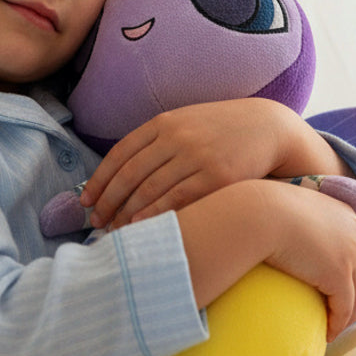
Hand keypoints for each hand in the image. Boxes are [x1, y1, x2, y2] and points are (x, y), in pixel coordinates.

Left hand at [82, 99, 347, 228]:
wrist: (270, 127)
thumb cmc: (221, 131)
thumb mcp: (186, 124)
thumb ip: (157, 142)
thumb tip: (121, 173)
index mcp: (164, 123)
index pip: (119, 154)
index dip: (99, 181)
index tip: (86, 202)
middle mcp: (177, 137)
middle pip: (130, 175)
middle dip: (108, 202)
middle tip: (95, 224)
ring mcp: (197, 156)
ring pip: (150, 190)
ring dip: (127, 214)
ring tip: (114, 232)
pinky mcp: (218, 176)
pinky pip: (178, 200)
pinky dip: (155, 215)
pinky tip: (141, 228)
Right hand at [262, 183, 355, 340]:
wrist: (260, 214)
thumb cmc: (264, 211)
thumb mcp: (293, 208)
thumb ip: (302, 218)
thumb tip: (288, 231)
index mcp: (347, 217)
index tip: (344, 292)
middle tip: (341, 315)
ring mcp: (350, 254)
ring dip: (350, 315)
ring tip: (334, 328)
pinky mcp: (339, 274)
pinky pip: (344, 307)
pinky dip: (338, 323)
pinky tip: (327, 332)